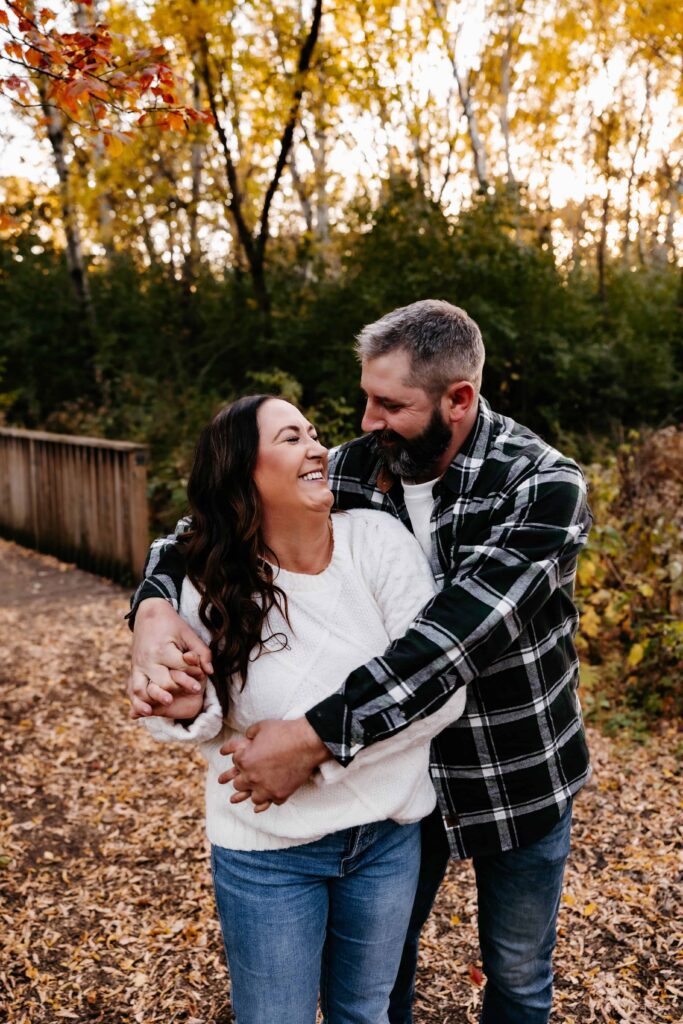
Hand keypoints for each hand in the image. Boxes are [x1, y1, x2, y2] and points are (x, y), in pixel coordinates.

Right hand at [127, 598, 212, 718]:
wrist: (148, 613)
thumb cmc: (172, 624)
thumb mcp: (189, 634)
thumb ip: (201, 652)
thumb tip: (210, 672)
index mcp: (162, 650)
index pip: (181, 668)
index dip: (194, 674)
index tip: (202, 679)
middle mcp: (148, 660)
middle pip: (164, 682)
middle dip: (180, 688)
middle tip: (196, 691)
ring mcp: (138, 666)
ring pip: (142, 689)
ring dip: (154, 700)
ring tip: (167, 704)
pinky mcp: (134, 669)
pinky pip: (132, 688)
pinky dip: (137, 701)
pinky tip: (145, 711)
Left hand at [218, 718, 329, 805]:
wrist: (307, 743)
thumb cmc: (284, 732)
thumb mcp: (262, 726)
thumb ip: (250, 733)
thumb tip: (246, 737)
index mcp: (244, 760)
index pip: (234, 763)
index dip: (238, 759)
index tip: (238, 760)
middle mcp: (251, 777)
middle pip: (238, 784)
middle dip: (240, 780)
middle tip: (239, 781)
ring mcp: (266, 788)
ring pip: (252, 798)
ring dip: (251, 795)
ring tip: (247, 797)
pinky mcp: (280, 794)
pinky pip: (270, 803)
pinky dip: (266, 803)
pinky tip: (262, 806)